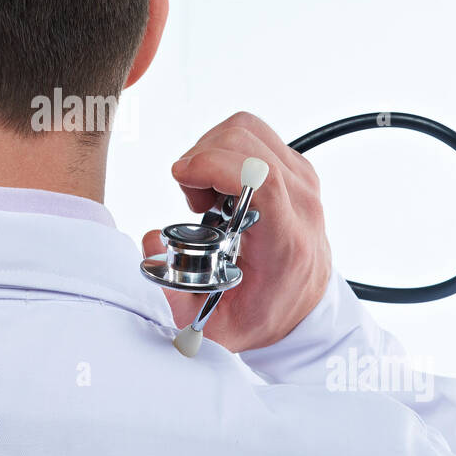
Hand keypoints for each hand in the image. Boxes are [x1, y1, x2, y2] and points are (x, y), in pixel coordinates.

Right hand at [142, 112, 331, 352]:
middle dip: (201, 160)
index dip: (214, 165)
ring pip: (247, 129)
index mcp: (285, 243)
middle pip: (247, 143)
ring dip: (211, 152)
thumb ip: (175, 294)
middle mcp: (301, 204)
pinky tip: (220, 185)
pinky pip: (253, 135)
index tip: (183, 177)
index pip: (262, 179)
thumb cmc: (263, 313)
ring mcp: (302, 180)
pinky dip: (224, 151)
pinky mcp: (296, 167)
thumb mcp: (215, 326)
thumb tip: (151, 242)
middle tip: (193, 200)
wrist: (304, 306)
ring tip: (205, 192)